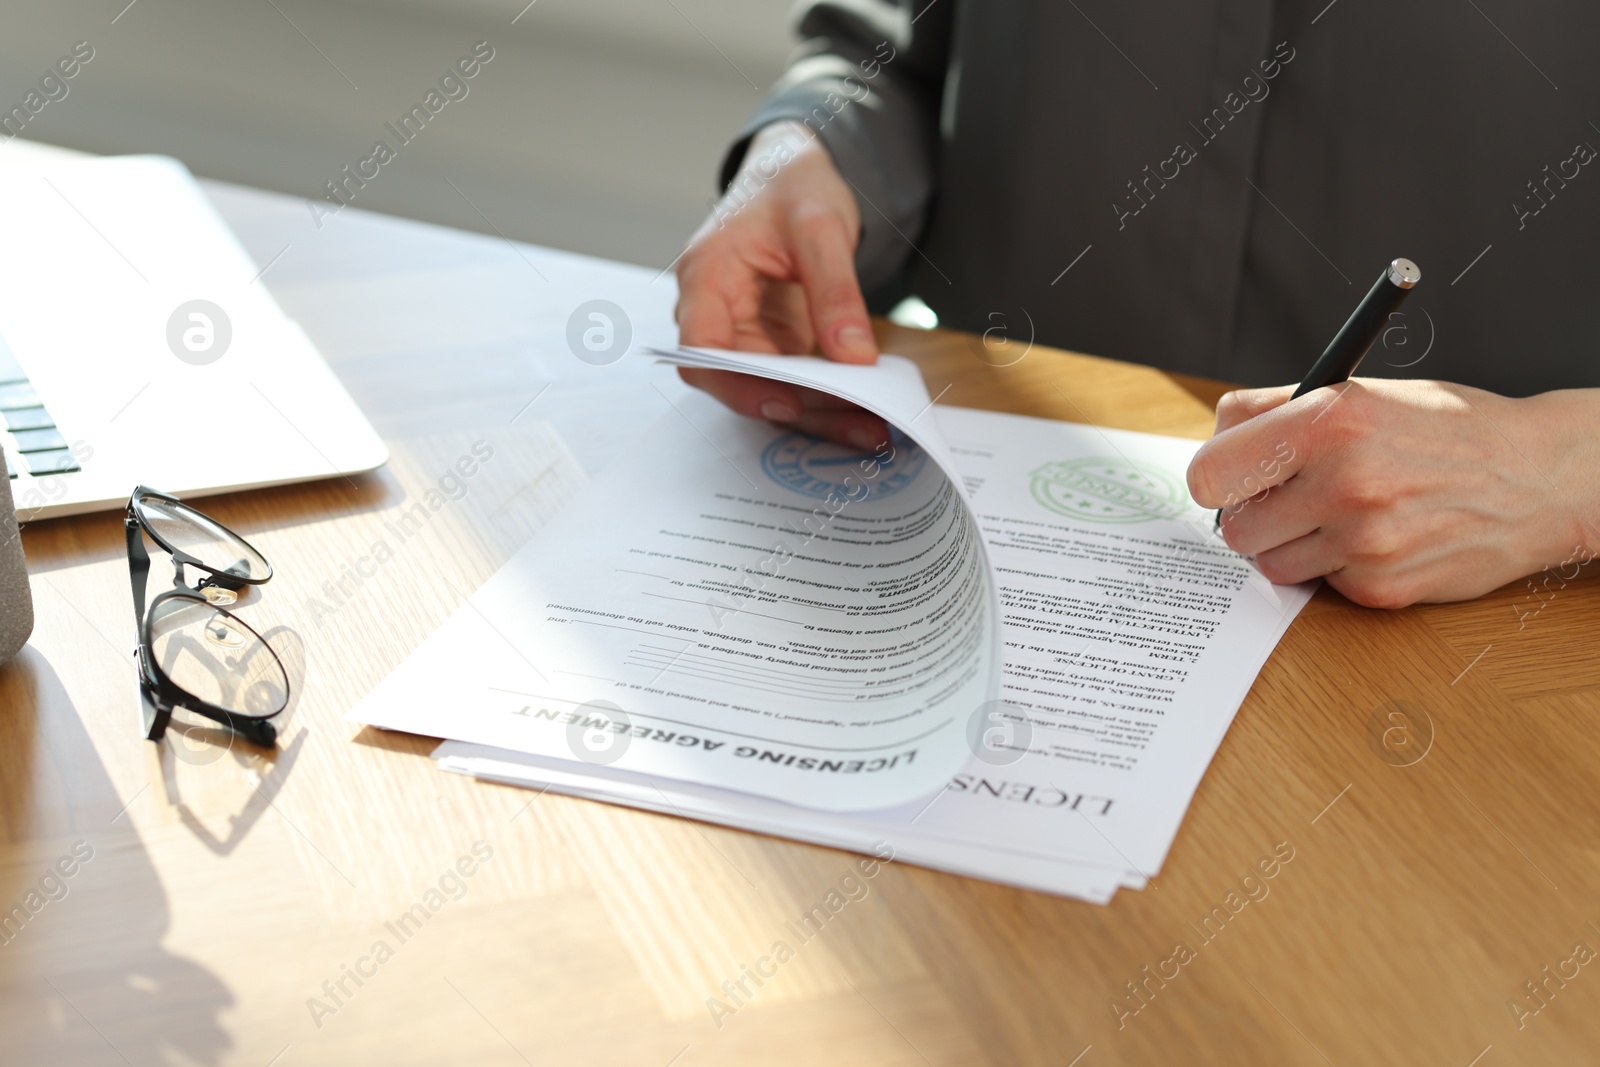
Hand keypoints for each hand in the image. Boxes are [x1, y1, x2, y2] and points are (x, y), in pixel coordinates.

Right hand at [674, 121, 889, 449]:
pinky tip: (866, 412)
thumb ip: (835, 290)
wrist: (792, 174)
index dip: (735, 384)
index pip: (700, 350)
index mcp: (705, 276)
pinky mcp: (770, 343)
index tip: (786, 403)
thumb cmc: (791, 185)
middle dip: (796, 409)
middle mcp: (714, 312)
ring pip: (768, 389)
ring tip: (873, 430)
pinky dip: (827, 399)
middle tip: (856, 425)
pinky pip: (793, 381)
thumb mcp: (819, 225)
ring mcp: (743, 332)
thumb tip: (853, 357)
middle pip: (738, 382)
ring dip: (818, 414)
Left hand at [1186, 378, 1599, 607]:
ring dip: (1292, 546)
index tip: (1230, 479)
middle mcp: (1344, 480)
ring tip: (1339, 516)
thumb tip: (1212, 438)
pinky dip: (1337, 567)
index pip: (1210, 471)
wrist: (1540, 476)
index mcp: (1328, 418)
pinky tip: (1378, 538)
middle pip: (1234, 527)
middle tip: (1289, 500)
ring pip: (1270, 563)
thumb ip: (1277, 411)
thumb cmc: (1444, 429)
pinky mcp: (1380, 587)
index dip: (1215, 479)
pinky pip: (1320, 585)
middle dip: (1254, 516)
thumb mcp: (1360, 393)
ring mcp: (1363, 540)